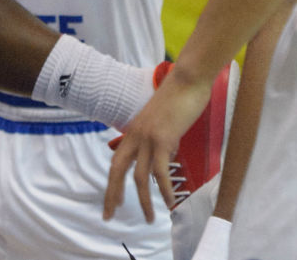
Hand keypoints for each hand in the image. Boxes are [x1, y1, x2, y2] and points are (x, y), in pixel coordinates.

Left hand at [104, 67, 211, 221]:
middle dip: (112, 195)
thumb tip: (166, 157)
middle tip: (109, 216)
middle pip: (117, 170)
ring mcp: (148, 137)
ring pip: (140, 176)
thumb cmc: (180, 96)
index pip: (117, 160)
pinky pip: (160, 171)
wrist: (188, 78)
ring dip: (144, 200)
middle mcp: (137, 135)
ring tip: (150, 218)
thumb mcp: (163, 121)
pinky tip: (169, 201)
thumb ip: (160, 138)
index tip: (112, 203)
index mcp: (135, 130)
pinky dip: (164, 189)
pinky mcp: (163, 138)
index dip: (113, 183)